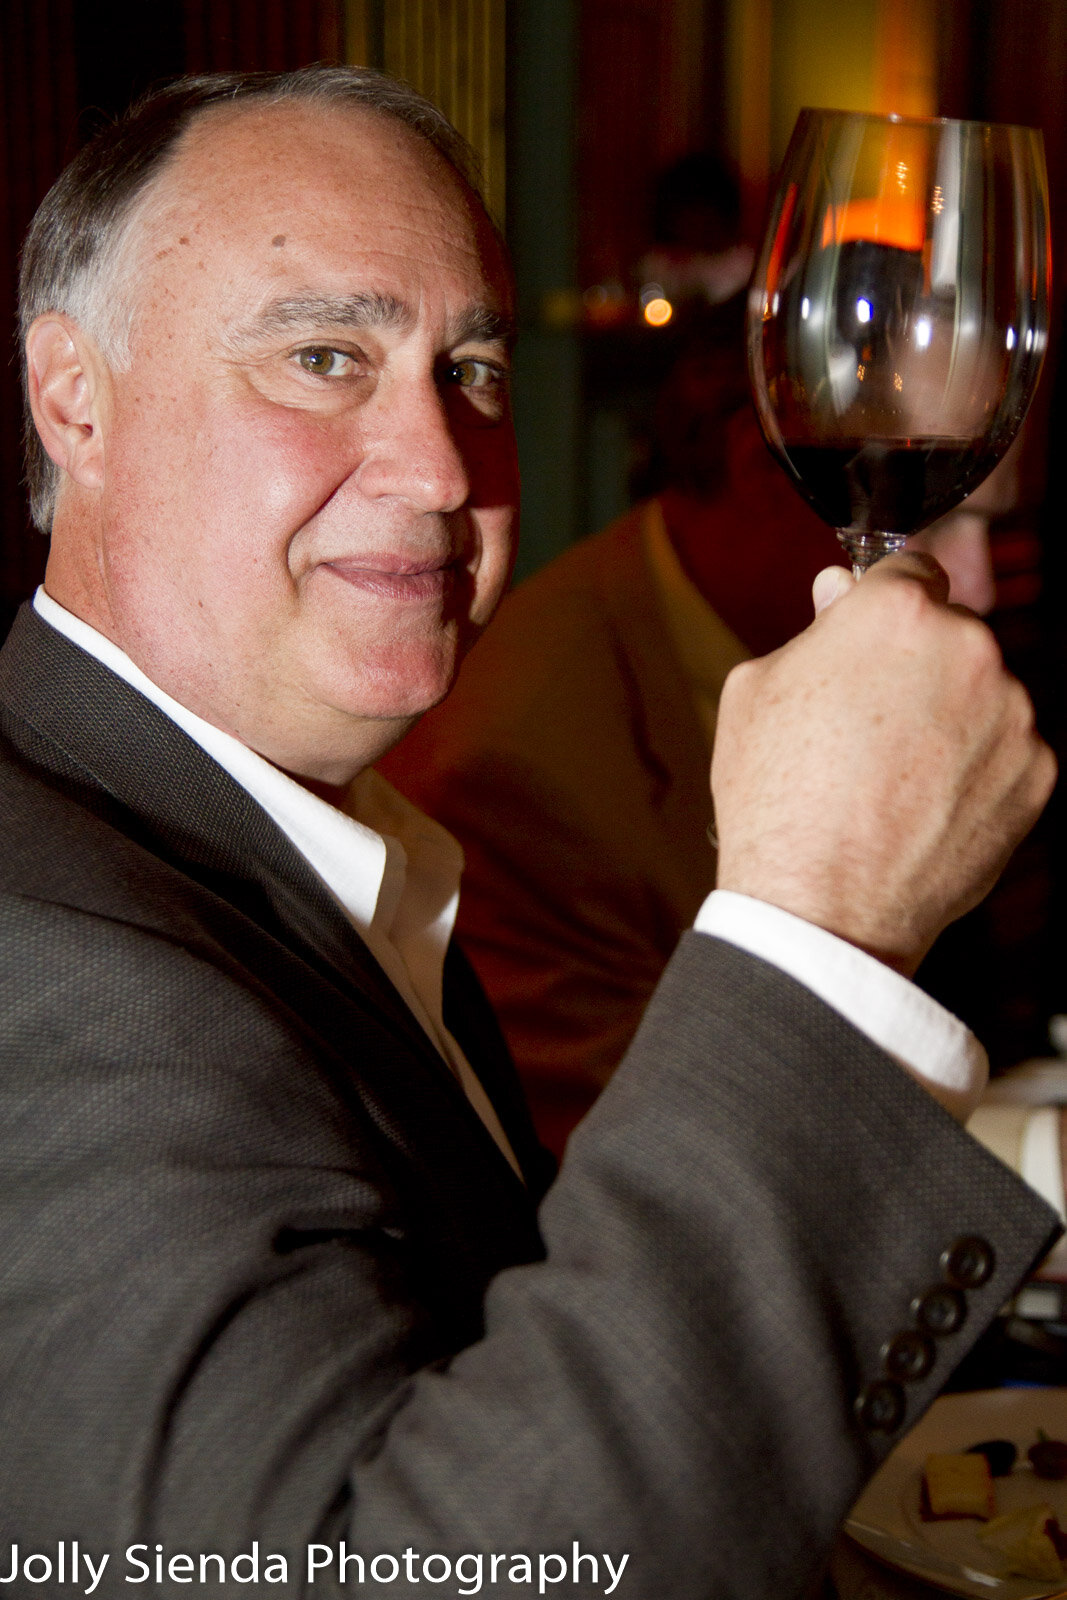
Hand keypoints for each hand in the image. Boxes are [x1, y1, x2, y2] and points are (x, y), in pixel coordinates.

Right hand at [711, 552, 1055, 976]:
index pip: (910, 569)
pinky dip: (974, 772)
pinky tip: (922, 804)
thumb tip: (838, 595)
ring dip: (950, 719)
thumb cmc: (776, 800)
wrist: (821, 906)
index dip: (883, 606)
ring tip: (891, 776)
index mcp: (897, 613)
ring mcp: (1011, 714)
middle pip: (951, 634)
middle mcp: (969, 649)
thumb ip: (812, 629)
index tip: (871, 637)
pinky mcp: (1036, 774)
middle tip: (866, 724)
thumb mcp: (756, 691)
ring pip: (982, 695)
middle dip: (916, 667)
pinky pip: (1004, 753)